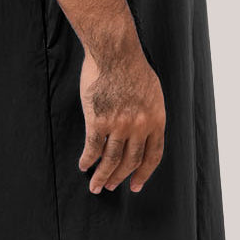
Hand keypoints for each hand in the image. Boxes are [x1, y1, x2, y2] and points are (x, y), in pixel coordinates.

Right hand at [78, 45, 165, 193]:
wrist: (115, 52)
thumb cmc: (132, 66)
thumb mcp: (152, 92)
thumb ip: (149, 113)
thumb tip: (143, 130)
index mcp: (156, 120)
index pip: (153, 155)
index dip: (144, 173)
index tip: (136, 185)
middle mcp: (139, 126)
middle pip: (131, 161)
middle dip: (120, 178)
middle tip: (111, 187)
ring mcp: (119, 125)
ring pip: (111, 159)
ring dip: (102, 175)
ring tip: (95, 186)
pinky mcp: (99, 121)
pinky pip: (93, 147)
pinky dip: (87, 159)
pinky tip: (83, 165)